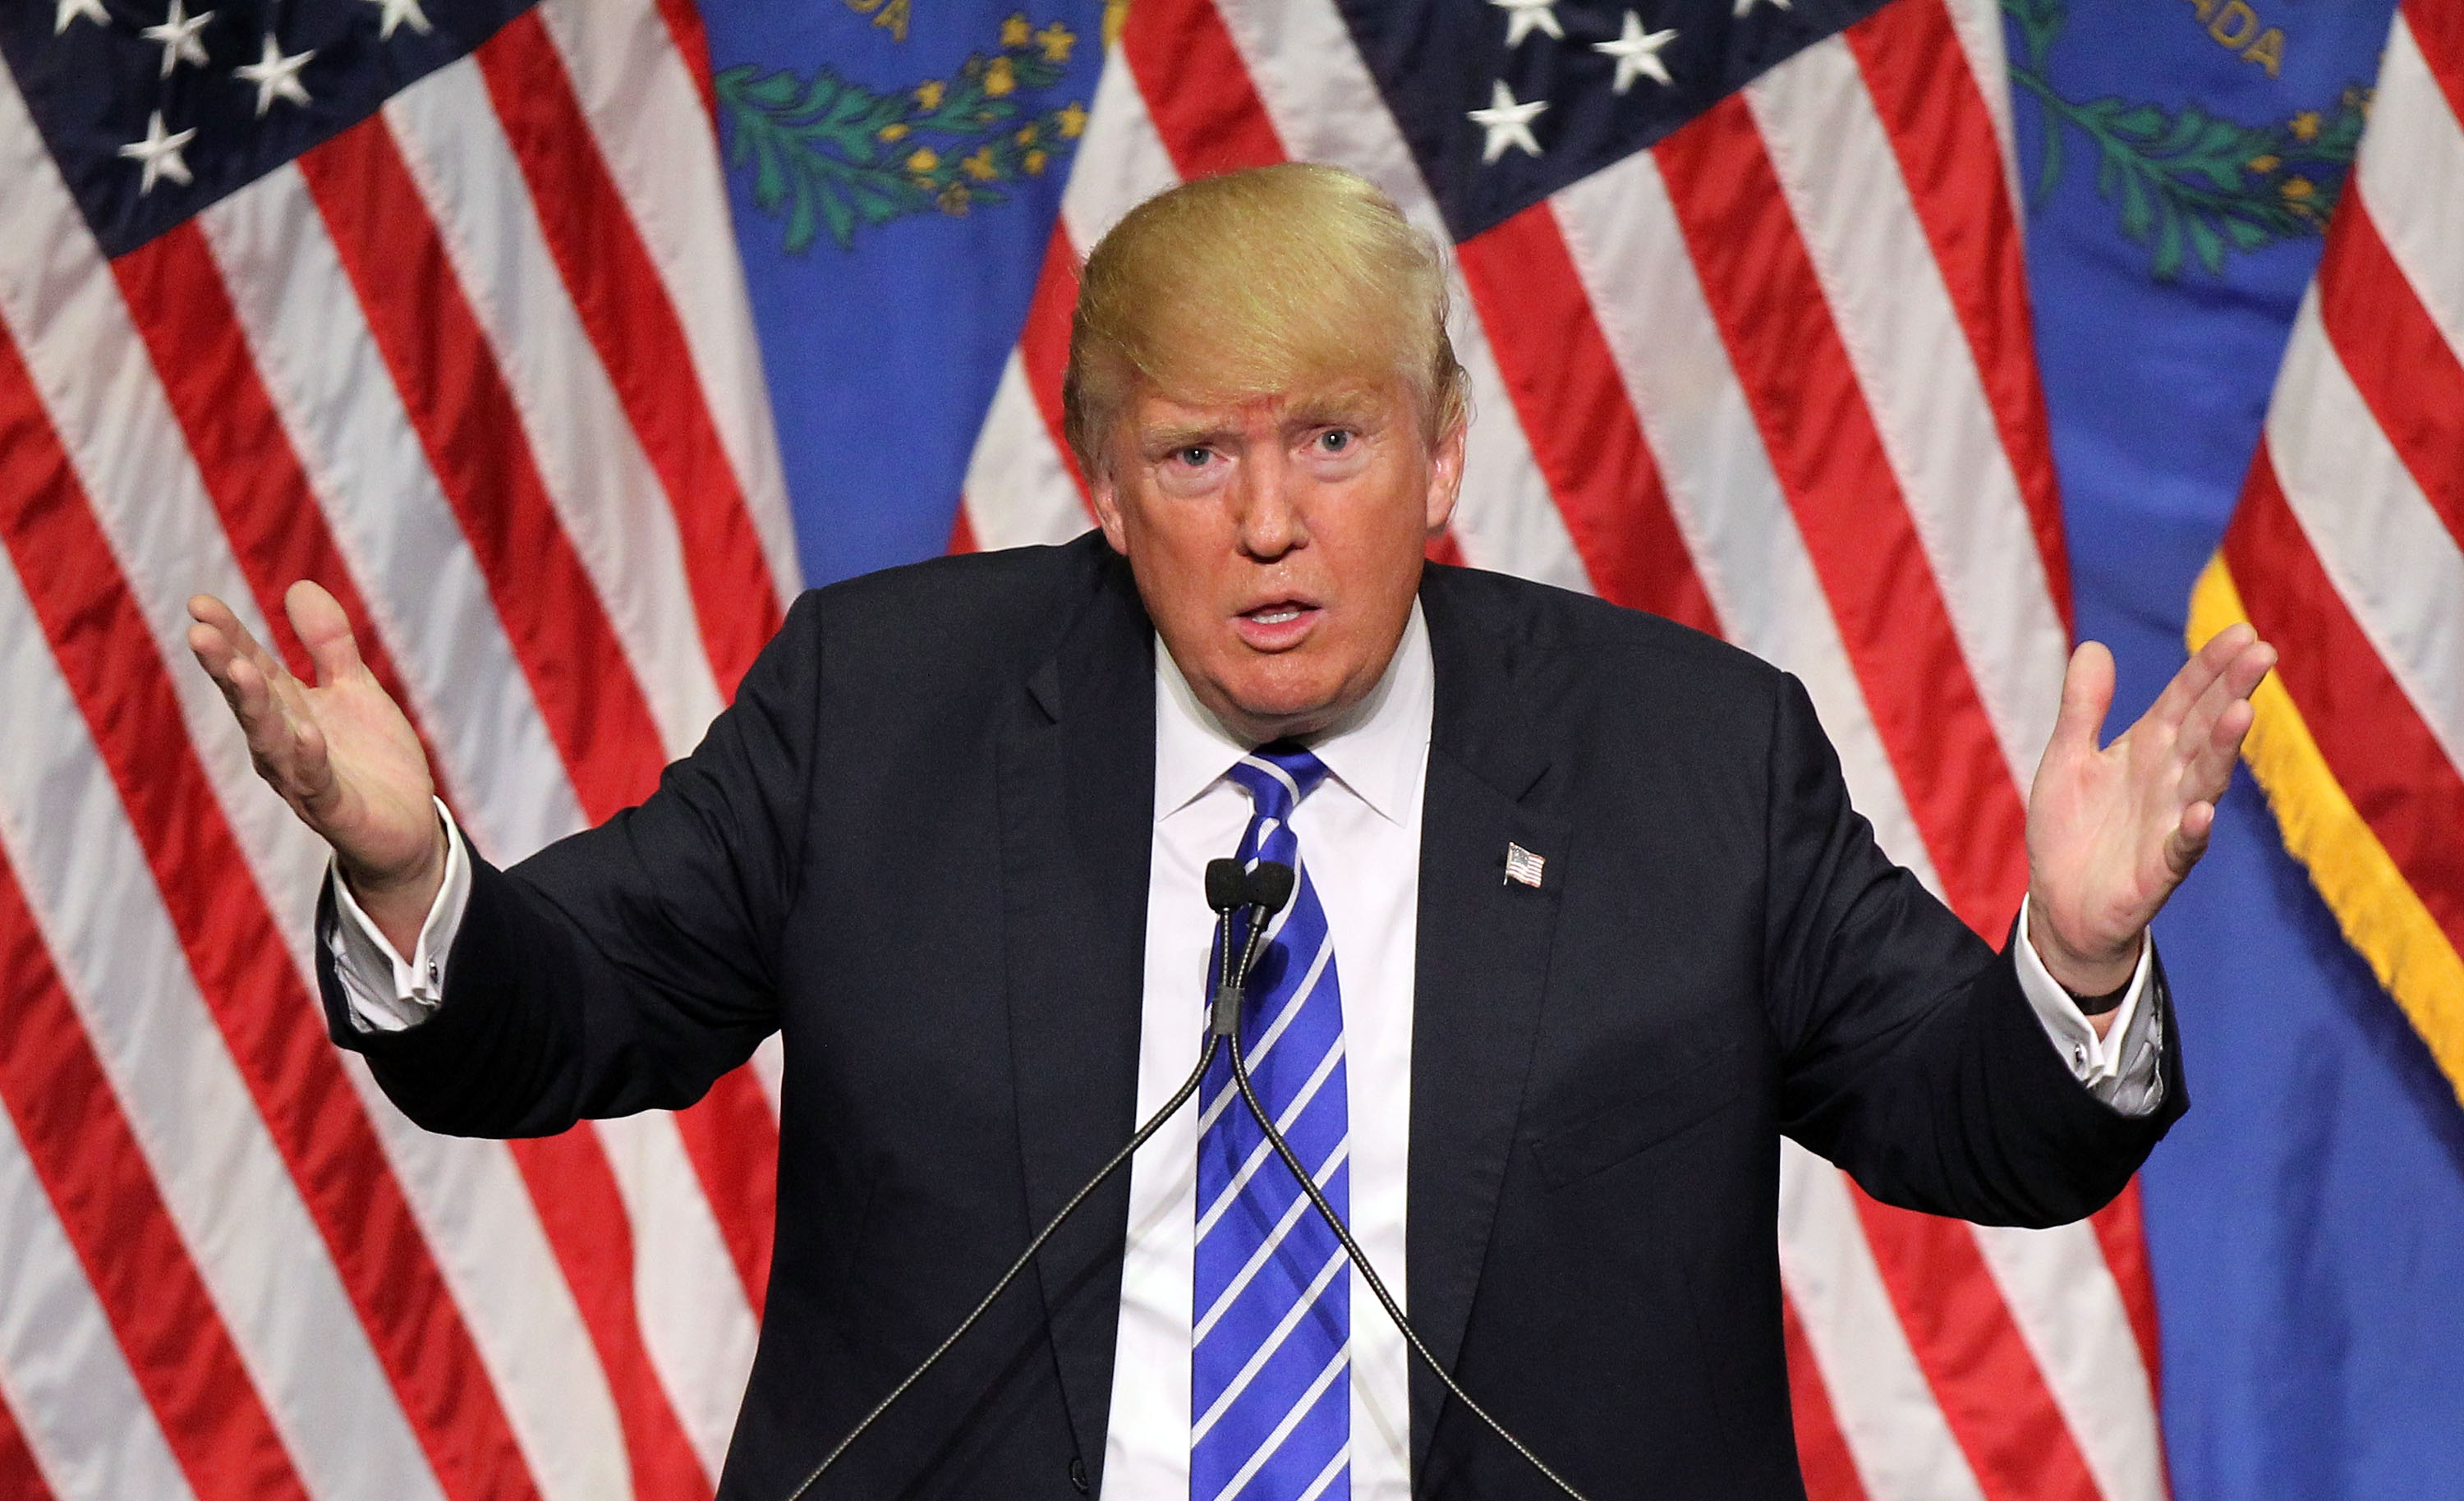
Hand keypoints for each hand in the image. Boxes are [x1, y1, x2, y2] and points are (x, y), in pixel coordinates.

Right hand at [188, 583, 442, 950]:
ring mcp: (304, 778)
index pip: (251, 667)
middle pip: (249, 700)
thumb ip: (329, 644)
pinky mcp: (335, 809)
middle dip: (225, 666)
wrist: (408, 828)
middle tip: (199, 631)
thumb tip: (298, 586)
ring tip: (240, 670)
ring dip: (255, 706)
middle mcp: (283, 744)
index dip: (228, 636)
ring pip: (271, 739)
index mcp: (287, 710)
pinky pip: (317, 782)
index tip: (199, 602)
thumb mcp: (355, 689)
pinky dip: (309, 758)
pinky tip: (306, 733)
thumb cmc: (371, 758)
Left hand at [2025, 625, 2276, 1003]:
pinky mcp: (2159, 870)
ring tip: (2241, 713)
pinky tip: (2202, 810)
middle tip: (2263, 653)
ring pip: (2204, 781)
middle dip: (2231, 692)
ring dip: (2223, 750)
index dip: (2210, 667)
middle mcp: (2168, 781)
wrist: (2061, 904)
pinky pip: (2181, 848)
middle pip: (2205, 730)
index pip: (2185, 699)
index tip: (2242, 632)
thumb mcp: (2067, 759)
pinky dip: (2192, 829)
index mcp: (2147, 749)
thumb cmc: (2071, 829)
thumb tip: (2094, 646)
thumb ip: (2082, 708)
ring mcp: (2169, 823)